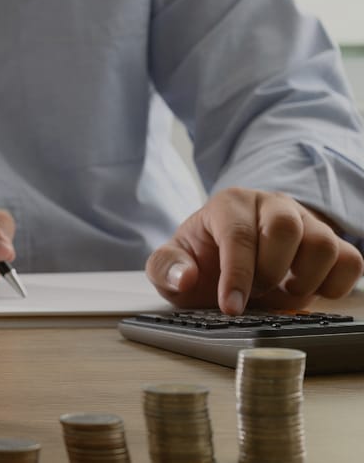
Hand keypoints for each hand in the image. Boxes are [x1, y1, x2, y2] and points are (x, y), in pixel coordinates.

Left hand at [146, 188, 363, 313]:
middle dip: (269, 273)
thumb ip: (166, 268)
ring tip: (279, 294)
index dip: (237, 276)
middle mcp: (272, 204)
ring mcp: (306, 221)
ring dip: (303, 281)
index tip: (231, 307)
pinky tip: (307, 292)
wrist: (227, 257)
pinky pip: (351, 260)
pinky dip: (334, 284)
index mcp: (230, 204)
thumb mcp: (170, 264)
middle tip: (256, 295)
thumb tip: (186, 278)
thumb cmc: (200, 259)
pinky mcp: (330, 242)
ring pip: (324, 244)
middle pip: (286, 228)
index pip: (239, 236)